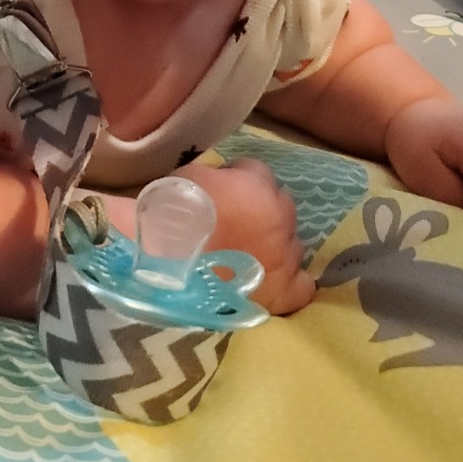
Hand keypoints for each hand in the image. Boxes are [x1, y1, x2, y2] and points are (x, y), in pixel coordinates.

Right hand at [171, 159, 312, 314]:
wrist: (160, 267)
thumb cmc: (167, 216)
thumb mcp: (189, 177)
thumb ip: (217, 177)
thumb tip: (223, 182)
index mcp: (257, 186)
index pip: (256, 170)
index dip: (237, 179)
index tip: (221, 190)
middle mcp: (280, 219)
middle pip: (280, 206)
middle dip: (260, 212)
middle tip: (233, 223)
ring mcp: (285, 257)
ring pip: (291, 243)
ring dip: (273, 244)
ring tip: (246, 255)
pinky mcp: (283, 291)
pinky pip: (302, 286)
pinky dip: (289, 281)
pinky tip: (272, 280)